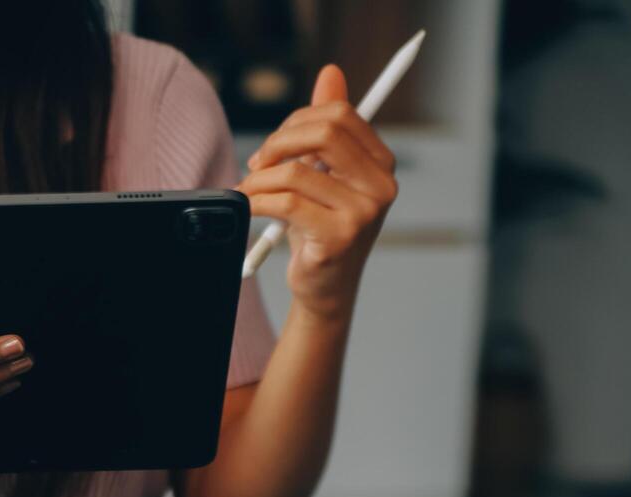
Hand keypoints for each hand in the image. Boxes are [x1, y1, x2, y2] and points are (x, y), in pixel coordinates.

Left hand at [237, 65, 397, 322]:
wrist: (324, 288)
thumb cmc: (320, 228)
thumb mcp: (323, 175)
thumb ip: (325, 128)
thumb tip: (330, 73)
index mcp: (381, 163)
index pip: (340, 114)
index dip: (297, 121)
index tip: (275, 145)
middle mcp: (381, 185)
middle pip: (322, 132)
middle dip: (277, 143)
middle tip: (257, 164)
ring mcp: (364, 212)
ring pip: (296, 171)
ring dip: (258, 179)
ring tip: (249, 191)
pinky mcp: (339, 237)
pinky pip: (285, 203)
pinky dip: (256, 201)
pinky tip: (250, 207)